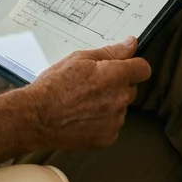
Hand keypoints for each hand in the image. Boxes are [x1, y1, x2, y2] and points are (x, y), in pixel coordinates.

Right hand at [23, 38, 151, 150]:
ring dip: (109, 104)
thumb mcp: (79, 59)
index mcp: (115, 76)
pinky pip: (112, 125)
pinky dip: (102, 122)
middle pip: (130, 89)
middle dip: (117, 86)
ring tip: (83, 103)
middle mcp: (120, 99)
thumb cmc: (54, 86)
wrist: (37, 117)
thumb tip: (131, 44)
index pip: (143, 69)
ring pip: (120, 107)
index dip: (134, 66)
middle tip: (92, 86)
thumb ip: (111, 52)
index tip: (124, 68)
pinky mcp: (108, 137)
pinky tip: (83, 117)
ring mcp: (115, 120)